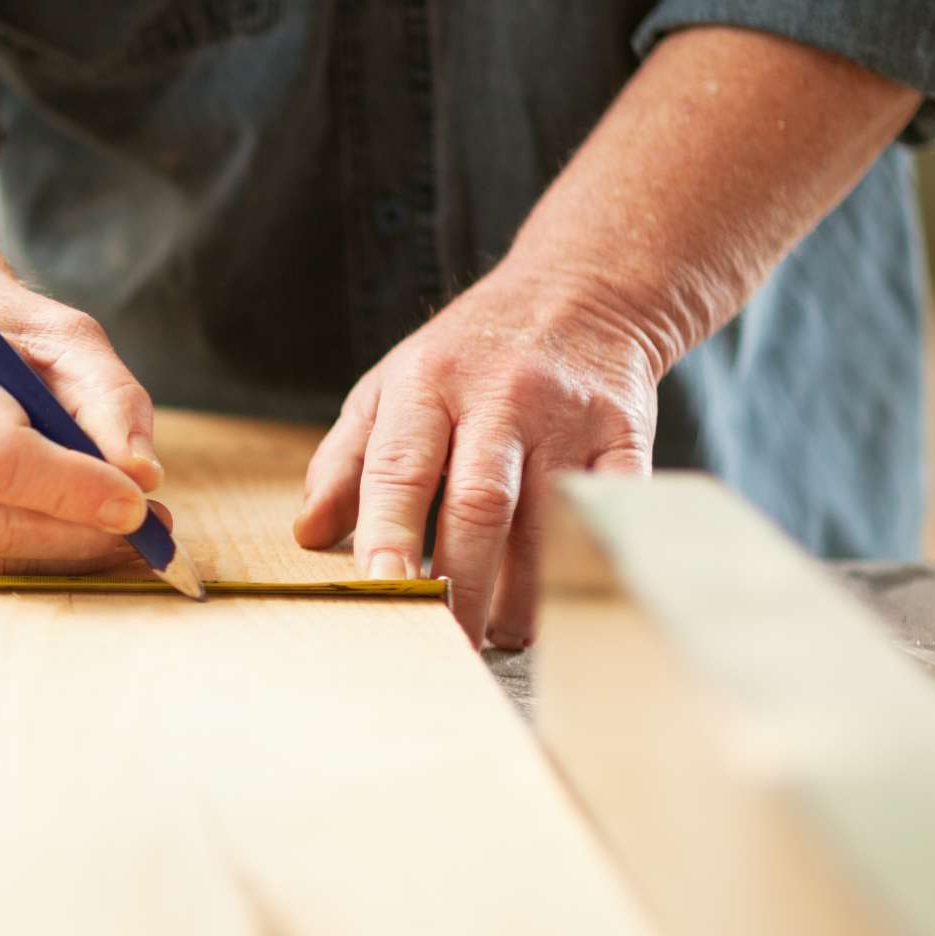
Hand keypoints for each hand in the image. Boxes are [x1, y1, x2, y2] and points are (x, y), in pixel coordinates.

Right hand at [0, 289, 167, 573]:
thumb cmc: (5, 337)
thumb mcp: (68, 339)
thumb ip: (111, 398)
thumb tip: (140, 476)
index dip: (71, 489)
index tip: (136, 503)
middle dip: (75, 534)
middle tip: (145, 526)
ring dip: (65, 552)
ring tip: (123, 527)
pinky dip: (37, 555)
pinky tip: (74, 529)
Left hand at [291, 261, 665, 649]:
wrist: (581, 292)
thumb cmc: (466, 358)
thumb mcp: (390, 388)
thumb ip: (346, 461)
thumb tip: (308, 534)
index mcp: (426, 386)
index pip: (402, 468)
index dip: (388, 533)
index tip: (381, 588)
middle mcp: (500, 398)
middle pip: (480, 503)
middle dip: (462, 584)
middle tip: (444, 643)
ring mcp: (567, 417)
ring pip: (547, 519)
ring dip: (523, 592)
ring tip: (498, 634)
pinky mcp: (625, 434)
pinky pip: (611, 509)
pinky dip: (588, 560)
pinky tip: (565, 601)